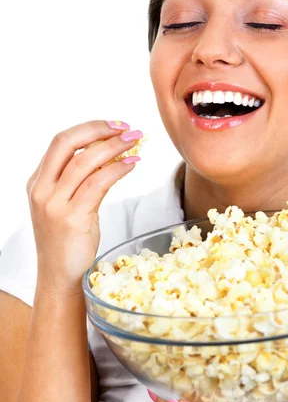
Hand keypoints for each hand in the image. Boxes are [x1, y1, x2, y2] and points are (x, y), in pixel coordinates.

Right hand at [26, 120, 141, 292]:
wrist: (59, 276)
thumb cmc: (68, 240)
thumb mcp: (68, 204)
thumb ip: (81, 179)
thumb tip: (110, 152)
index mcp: (37, 182)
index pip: (61, 142)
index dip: (89, 128)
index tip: (115, 125)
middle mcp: (41, 190)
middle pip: (67, 143)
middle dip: (99, 130)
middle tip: (127, 129)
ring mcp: (53, 204)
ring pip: (84, 161)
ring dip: (114, 147)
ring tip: (136, 143)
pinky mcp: (71, 219)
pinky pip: (97, 183)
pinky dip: (118, 169)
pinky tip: (132, 165)